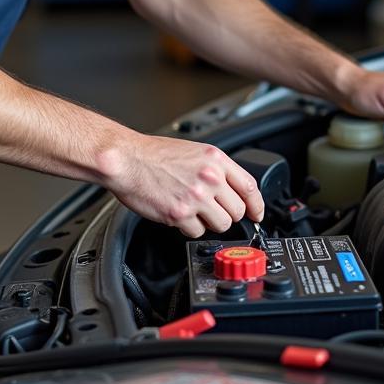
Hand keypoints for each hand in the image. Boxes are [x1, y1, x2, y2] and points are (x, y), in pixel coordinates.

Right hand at [98, 132, 265, 236]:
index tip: (256, 214)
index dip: (257, 205)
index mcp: (216, 159)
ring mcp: (196, 197)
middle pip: (237, 210)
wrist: (126, 160)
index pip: (250, 187)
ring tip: (193, 211)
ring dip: (209, 222)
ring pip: (221, 224)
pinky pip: (198, 231)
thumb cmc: (154, 155)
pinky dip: (189, 227)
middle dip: (227, 214)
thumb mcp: (194, 151)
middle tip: (212, 210)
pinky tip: (178, 213)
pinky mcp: (180, 214)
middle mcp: (210, 177)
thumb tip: (232, 190)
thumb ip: (216, 169)